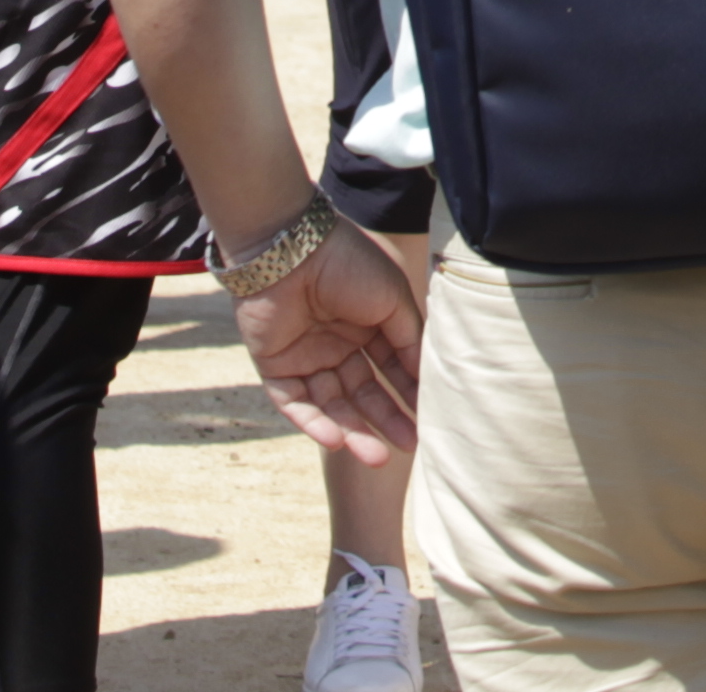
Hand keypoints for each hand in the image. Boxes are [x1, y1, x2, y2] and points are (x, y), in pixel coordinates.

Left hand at [228, 223, 425, 460]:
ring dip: (353, 431)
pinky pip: (295, 403)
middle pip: (363, 392)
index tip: (430, 419)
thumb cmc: (348, 264)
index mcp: (366, 324)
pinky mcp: (275, 366)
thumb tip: (425, 378)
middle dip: (385, 419)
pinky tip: (337, 441)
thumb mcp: (393, 299)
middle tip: (409, 445)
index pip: (391, 367)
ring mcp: (306, 356)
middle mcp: (337, 343)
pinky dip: (314, 423)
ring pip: (332, 404)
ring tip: (377, 457)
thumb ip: (409, 338)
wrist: (291, 249)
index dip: (409, 392)